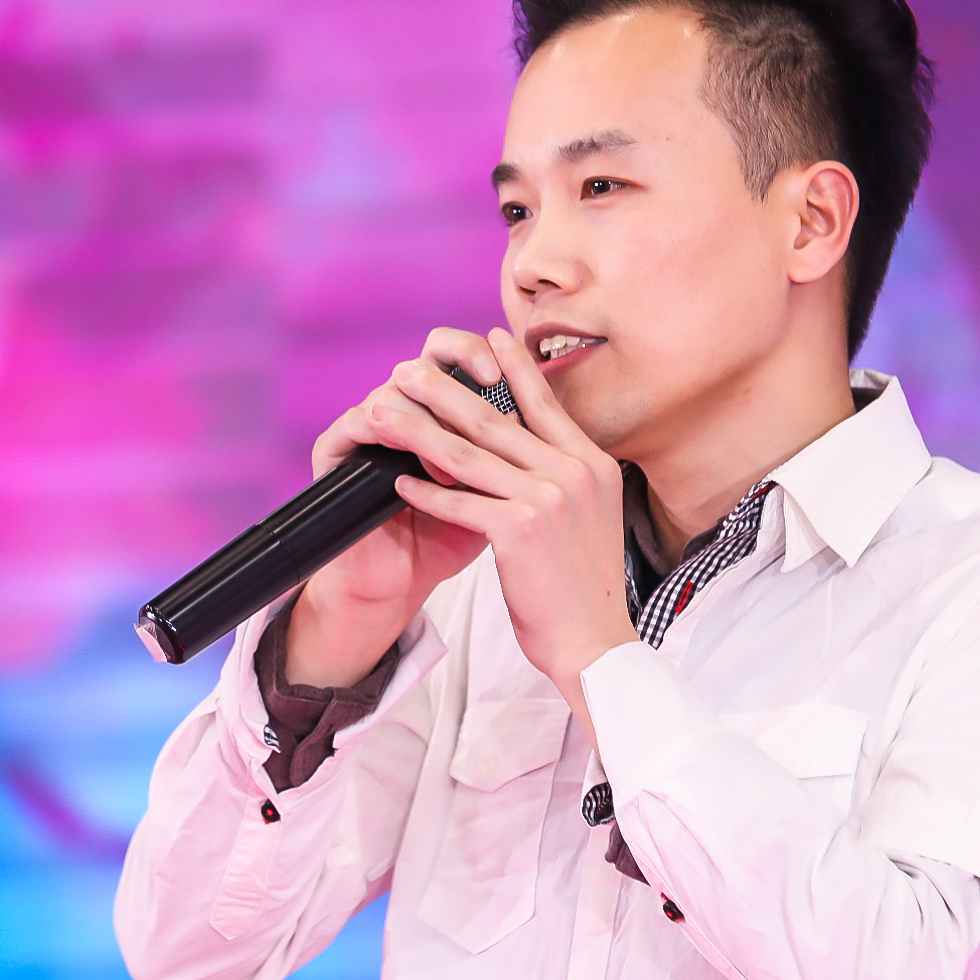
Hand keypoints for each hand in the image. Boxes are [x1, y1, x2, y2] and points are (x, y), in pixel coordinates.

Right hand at [287, 328, 505, 686]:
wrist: (399, 581)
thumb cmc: (453, 539)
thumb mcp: (498, 492)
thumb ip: (517, 453)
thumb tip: (559, 414)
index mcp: (440, 411)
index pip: (458, 357)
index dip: (484, 354)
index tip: (512, 367)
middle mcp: (403, 410)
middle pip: (426, 359)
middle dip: (458, 362)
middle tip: (489, 374)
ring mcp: (367, 427)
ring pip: (391, 390)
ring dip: (426, 417)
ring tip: (450, 455)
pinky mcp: (335, 452)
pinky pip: (352, 423)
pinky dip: (382, 436)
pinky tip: (410, 465)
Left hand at [380, 327, 636, 723]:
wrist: (595, 642)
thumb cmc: (583, 587)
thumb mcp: (589, 516)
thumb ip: (567, 476)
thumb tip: (536, 445)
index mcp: (592, 464)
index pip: (545, 405)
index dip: (514, 368)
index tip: (489, 337)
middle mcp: (572, 472)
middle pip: (496, 419)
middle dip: (444, 390)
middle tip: (409, 369)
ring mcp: (547, 499)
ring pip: (467, 455)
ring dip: (417, 430)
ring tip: (384, 413)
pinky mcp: (519, 530)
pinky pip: (459, 502)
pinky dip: (424, 492)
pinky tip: (396, 479)